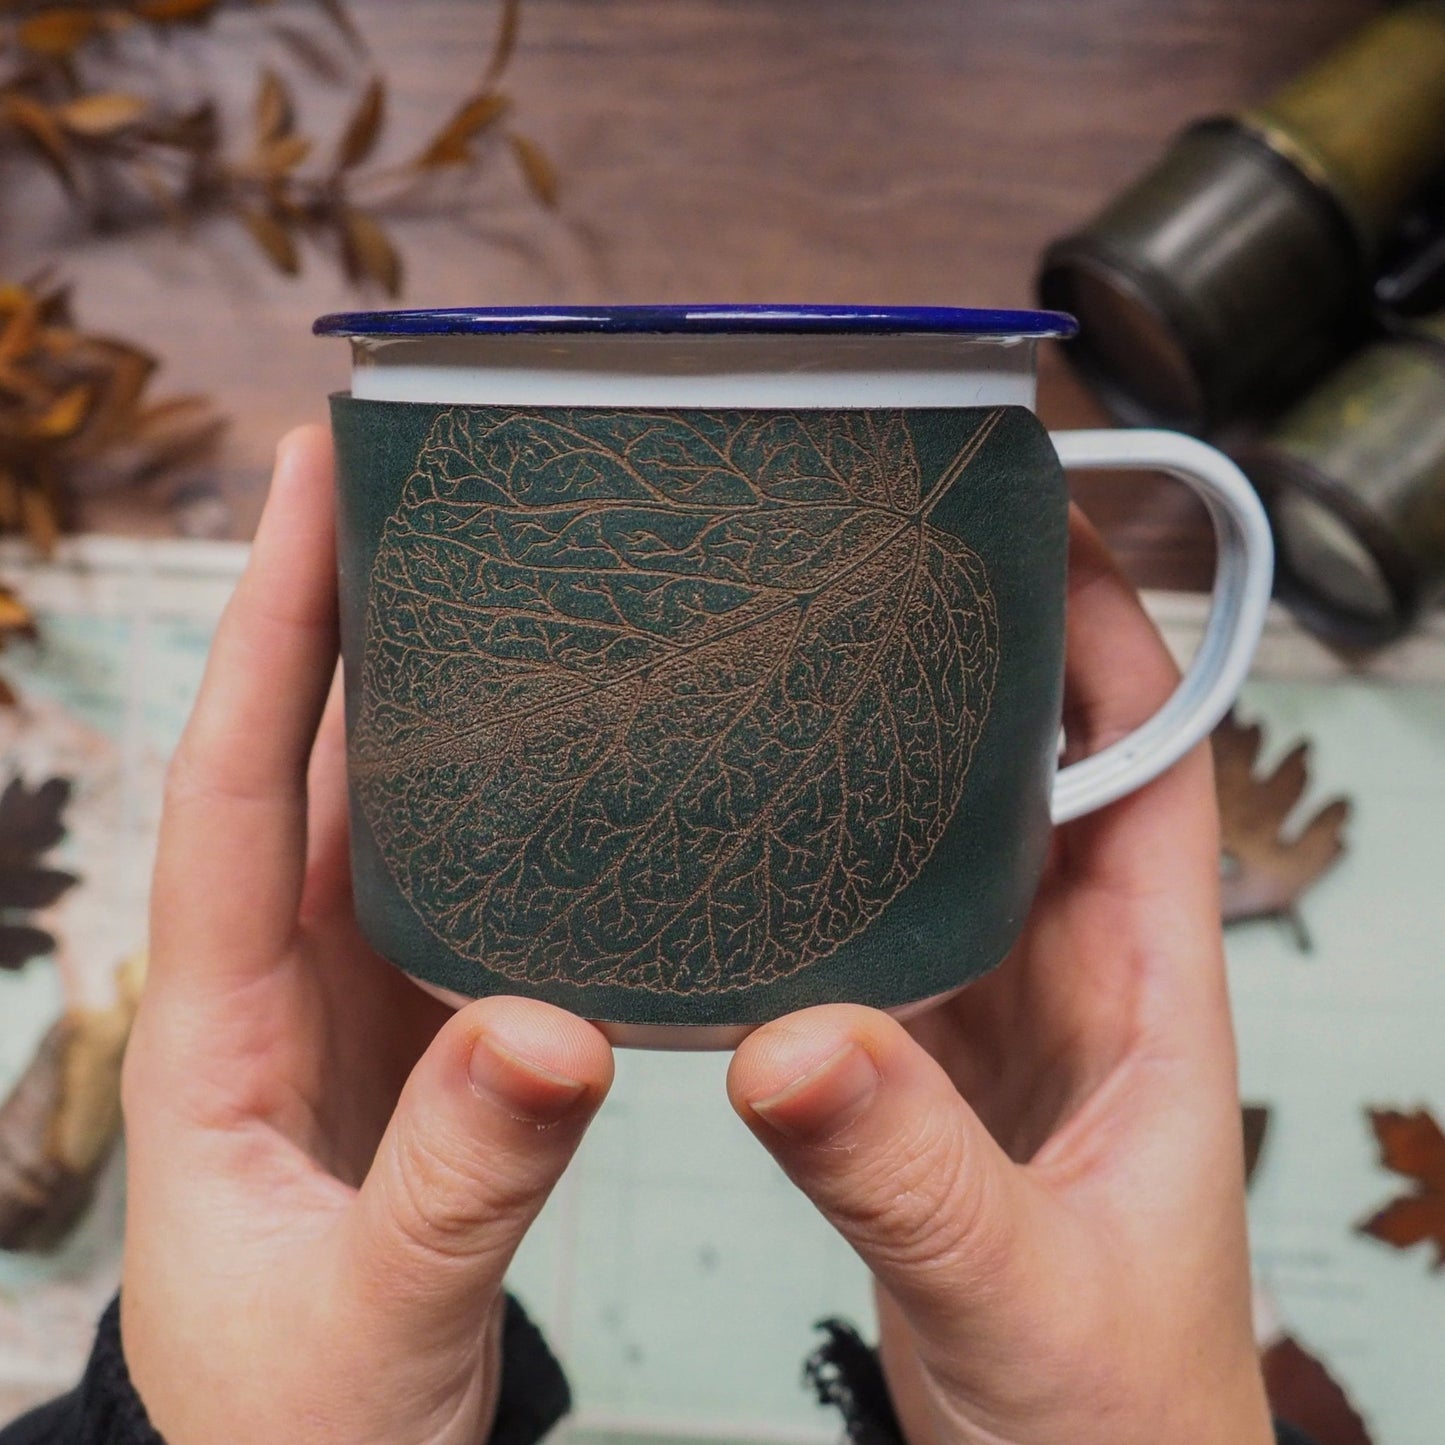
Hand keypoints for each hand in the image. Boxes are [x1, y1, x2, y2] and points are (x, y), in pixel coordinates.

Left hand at [120, 427, 614, 1444]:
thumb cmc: (301, 1428)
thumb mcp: (369, 1324)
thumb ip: (459, 1182)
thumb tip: (558, 1028)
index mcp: (220, 1030)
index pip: (230, 787)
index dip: (268, 630)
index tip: (307, 482)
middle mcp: (275, 987)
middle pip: (302, 761)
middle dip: (342, 610)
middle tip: (415, 476)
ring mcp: (349, 1003)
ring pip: (377, 812)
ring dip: (425, 694)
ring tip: (499, 575)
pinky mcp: (420, 1035)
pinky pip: (452, 886)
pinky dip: (498, 806)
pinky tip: (563, 758)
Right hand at [729, 510, 1272, 1444]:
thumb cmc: (1120, 1417)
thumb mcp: (1020, 1292)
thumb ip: (911, 1171)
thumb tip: (793, 1046)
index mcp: (1153, 994)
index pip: (1156, 760)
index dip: (1116, 630)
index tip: (1045, 523)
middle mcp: (1084, 980)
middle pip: (1050, 765)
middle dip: (993, 650)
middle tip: (894, 551)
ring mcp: (1008, 1016)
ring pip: (965, 837)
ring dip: (911, 748)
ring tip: (819, 653)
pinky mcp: (938, 1064)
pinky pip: (894, 923)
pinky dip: (844, 863)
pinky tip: (769, 838)